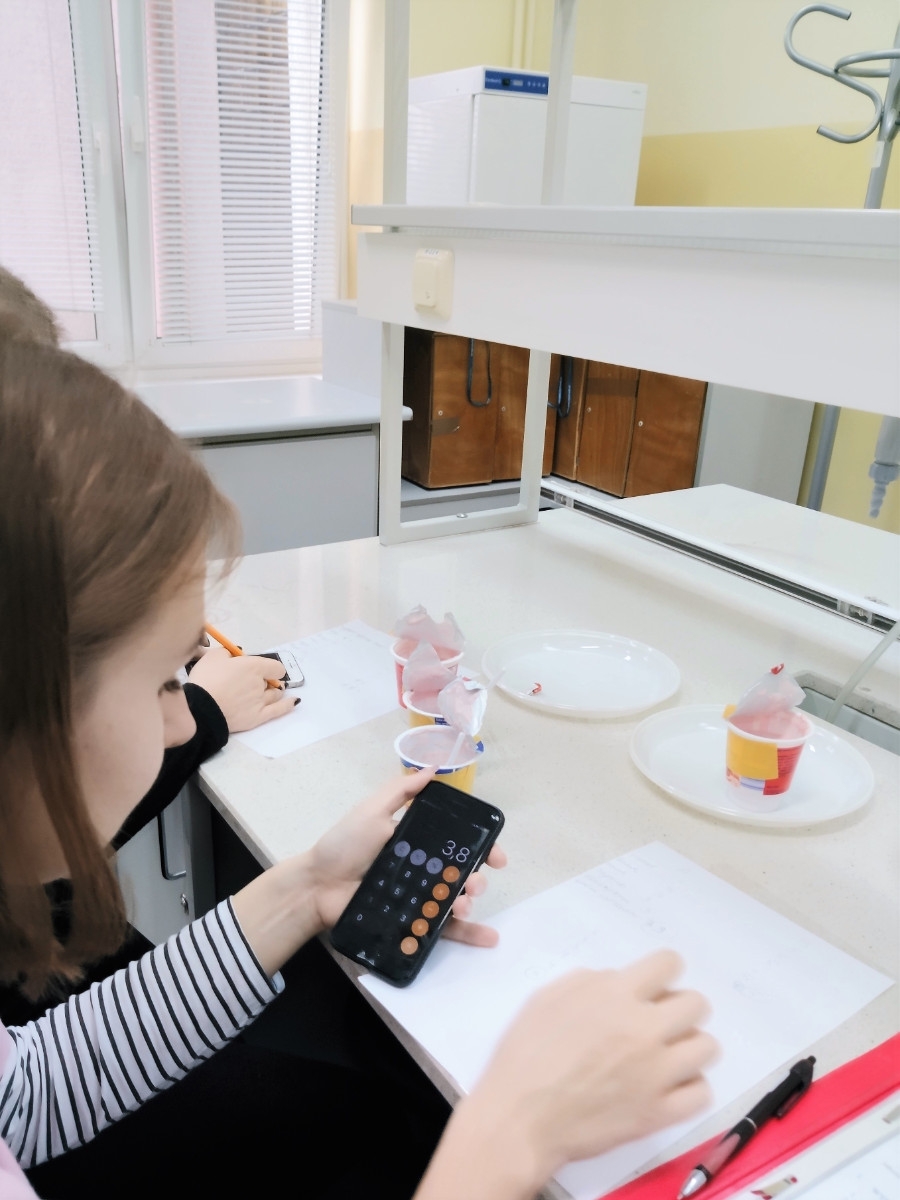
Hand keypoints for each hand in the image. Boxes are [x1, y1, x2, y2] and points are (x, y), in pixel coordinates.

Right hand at [188, 646, 295, 731]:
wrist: (200, 709)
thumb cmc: (206, 680)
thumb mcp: (212, 657)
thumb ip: (227, 652)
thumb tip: (235, 654)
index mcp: (253, 666)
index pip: (274, 666)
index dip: (268, 667)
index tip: (259, 669)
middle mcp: (261, 683)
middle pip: (271, 681)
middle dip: (264, 681)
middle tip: (250, 683)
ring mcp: (261, 701)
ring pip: (275, 694)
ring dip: (273, 692)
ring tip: (267, 692)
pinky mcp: (258, 717)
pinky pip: (278, 711)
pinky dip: (288, 705)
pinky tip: (294, 702)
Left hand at [309, 769, 506, 945]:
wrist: (317, 886)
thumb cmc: (343, 845)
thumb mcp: (371, 811)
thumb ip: (400, 791)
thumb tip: (433, 769)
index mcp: (417, 842)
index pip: (457, 843)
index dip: (482, 848)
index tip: (497, 857)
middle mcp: (422, 869)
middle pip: (461, 873)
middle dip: (477, 877)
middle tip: (475, 882)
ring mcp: (417, 897)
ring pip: (455, 900)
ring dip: (469, 901)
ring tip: (463, 903)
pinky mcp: (410, 922)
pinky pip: (443, 929)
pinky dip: (468, 933)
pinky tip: (488, 936)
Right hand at [462, 951, 716, 1179]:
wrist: (519, 1117)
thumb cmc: (525, 1054)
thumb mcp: (548, 998)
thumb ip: (590, 982)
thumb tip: (619, 983)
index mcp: (615, 996)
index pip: (669, 963)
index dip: (662, 973)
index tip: (653, 988)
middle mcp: (644, 1029)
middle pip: (698, 1004)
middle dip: (680, 1008)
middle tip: (658, 1023)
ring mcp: (656, 1073)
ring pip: (707, 1046)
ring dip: (688, 1047)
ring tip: (666, 1056)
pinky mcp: (659, 1112)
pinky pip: (701, 1092)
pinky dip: (688, 1088)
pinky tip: (666, 1087)